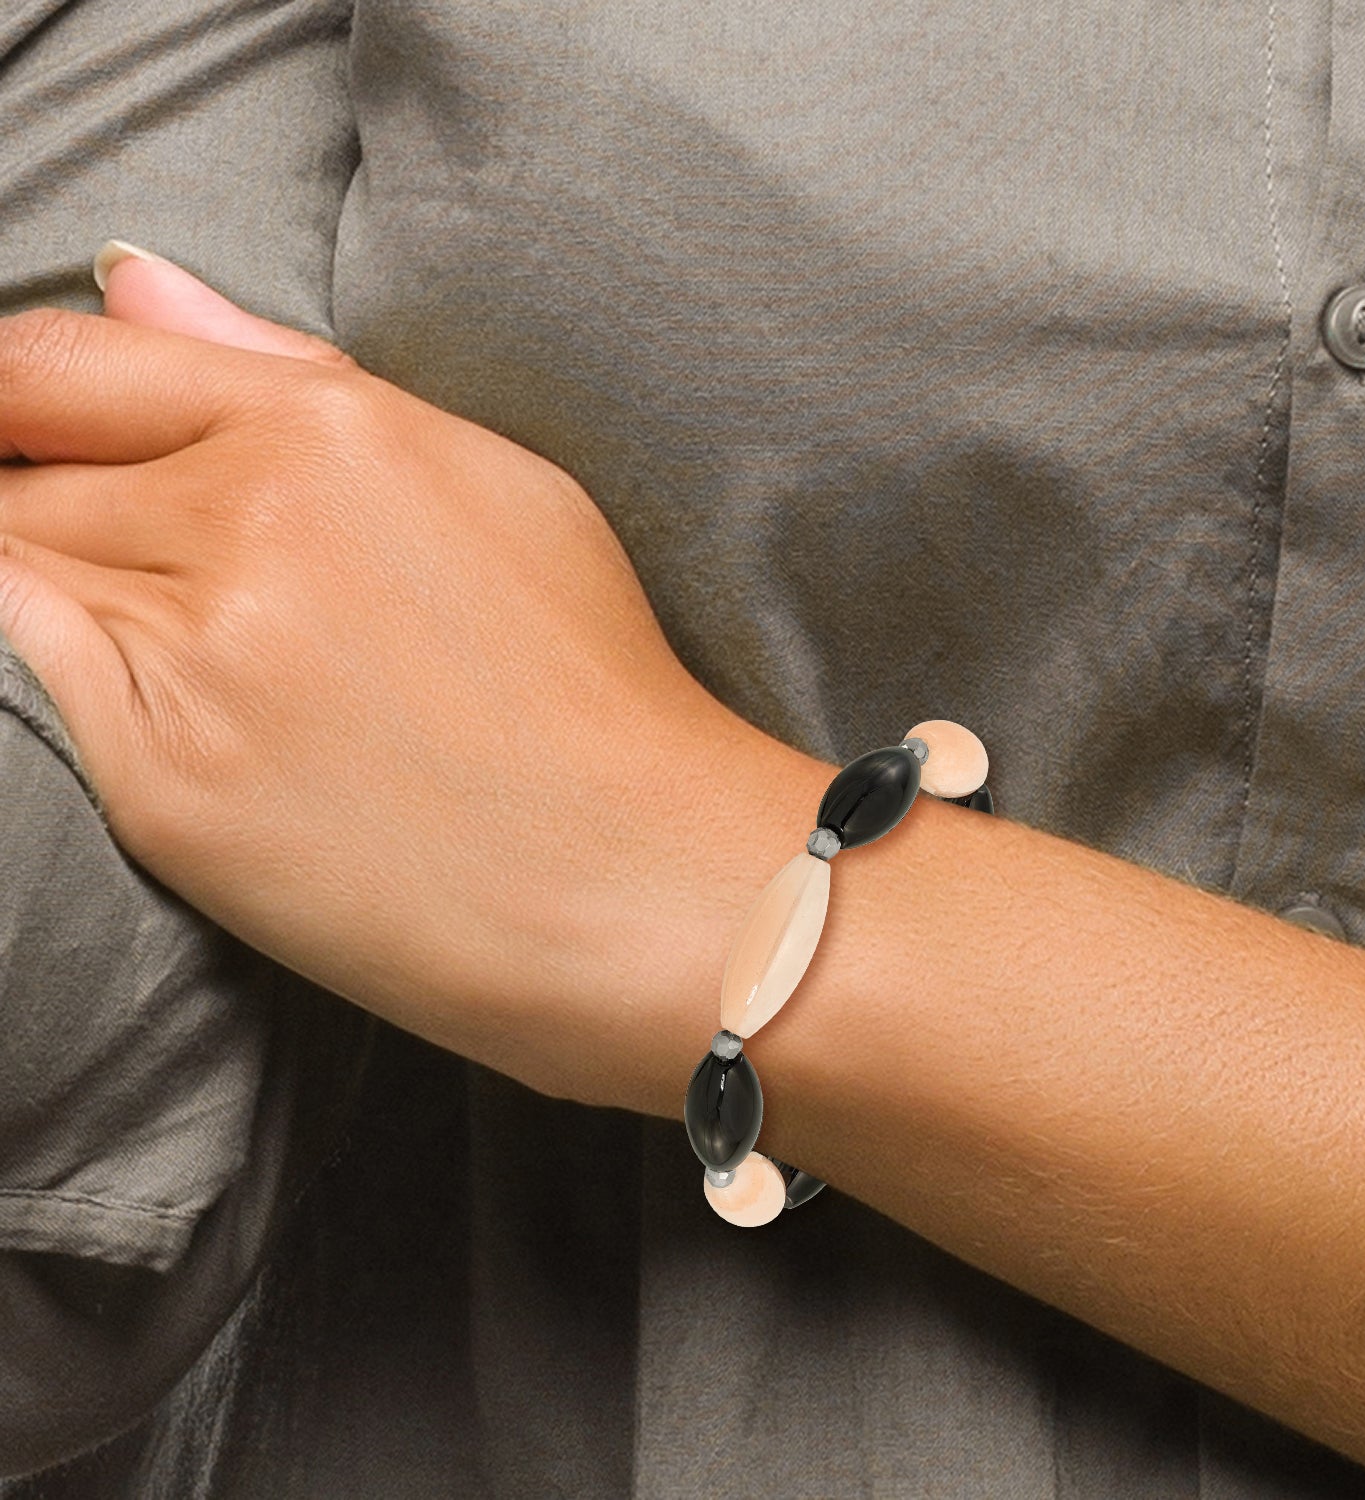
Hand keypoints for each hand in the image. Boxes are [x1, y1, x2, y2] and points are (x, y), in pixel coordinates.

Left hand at [0, 250, 760, 1104]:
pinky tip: (177, 711)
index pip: (68, 364)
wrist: (641, 881)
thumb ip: (294, 374)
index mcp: (333, 432)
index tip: (29, 435)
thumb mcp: (493, 485)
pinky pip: (33, 683)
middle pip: (28, 469)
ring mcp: (199, 655)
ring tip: (200, 658)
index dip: (18, 397)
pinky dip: (64, 674)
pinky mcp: (164, 785)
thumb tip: (139, 283)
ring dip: (65, 594)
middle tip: (156, 580)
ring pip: (17, 570)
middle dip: (44, 501)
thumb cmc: (594, 687)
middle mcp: (250, 521)